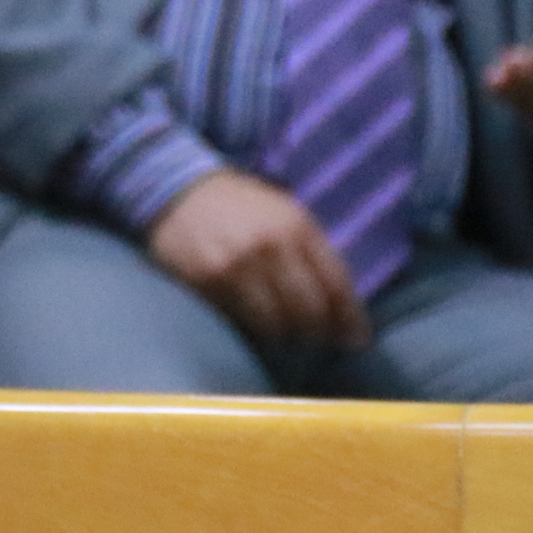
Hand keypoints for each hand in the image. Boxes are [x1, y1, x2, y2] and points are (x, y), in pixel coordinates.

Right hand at [147, 169, 370, 350]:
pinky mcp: (206, 280)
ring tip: (284, 338)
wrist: (177, 190)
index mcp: (297, 226)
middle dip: (317, 334)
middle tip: (315, 342)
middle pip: (310, 310)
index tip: (356, 340)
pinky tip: (252, 329)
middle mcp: (271, 245)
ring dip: (284, 338)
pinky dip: (250, 331)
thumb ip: (313, 253)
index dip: (350, 319)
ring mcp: (237, 264)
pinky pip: (239, 320)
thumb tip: (342, 308)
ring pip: (276, 323)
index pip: (336, 284)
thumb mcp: (284, 215)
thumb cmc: (239, 207)